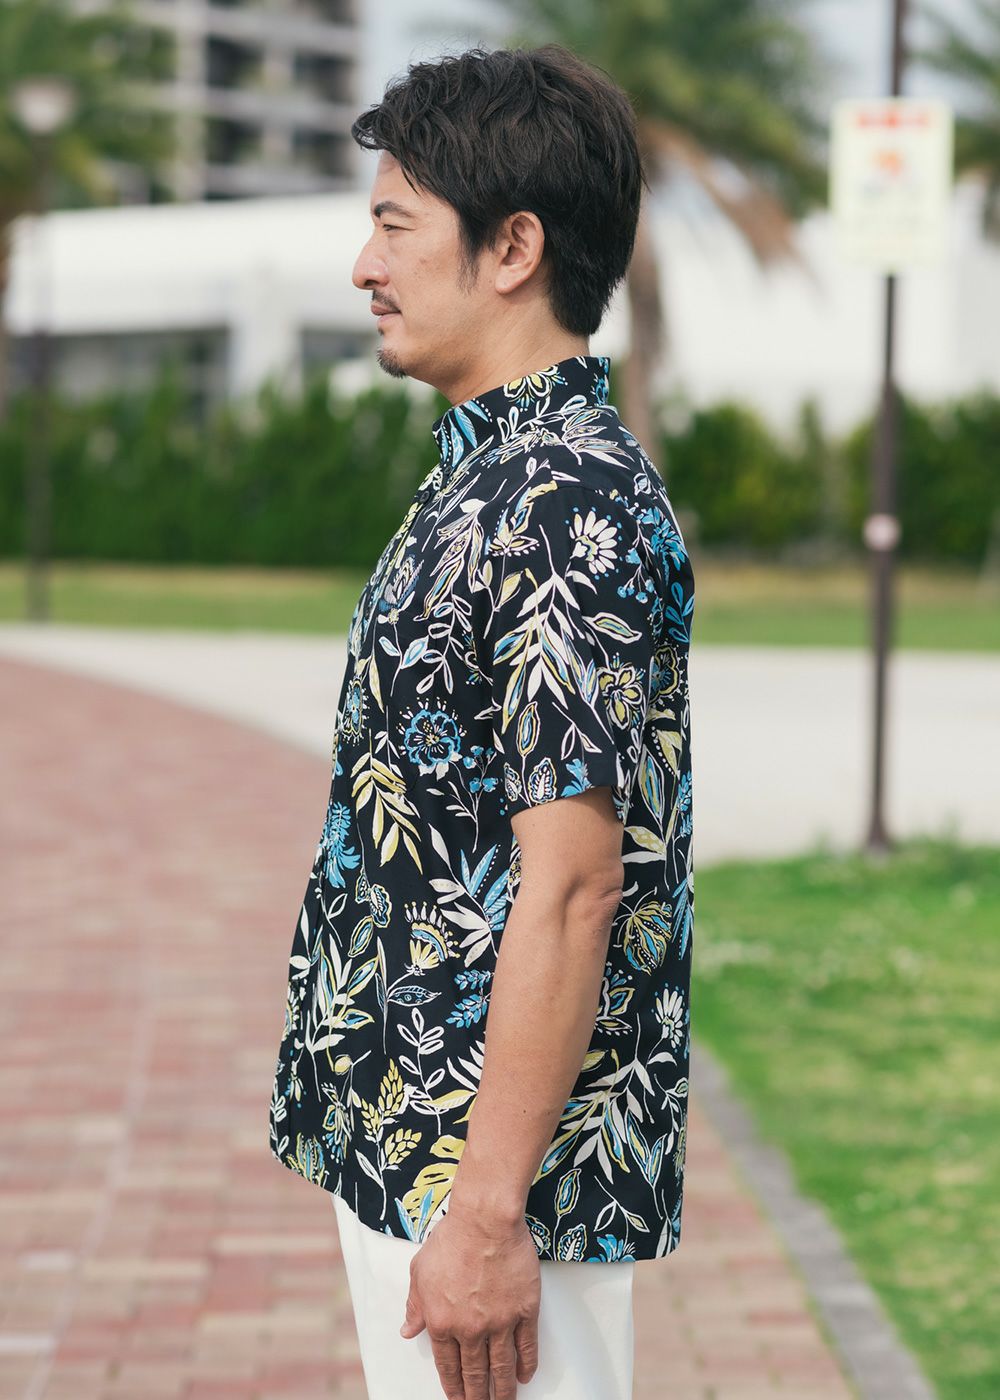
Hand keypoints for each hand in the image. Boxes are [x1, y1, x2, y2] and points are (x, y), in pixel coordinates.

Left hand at [399, 1198, 540, 1398]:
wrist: (485, 1220)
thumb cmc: (452, 1238)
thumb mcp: (419, 1271)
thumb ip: (415, 1305)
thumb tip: (409, 1329)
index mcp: (442, 1322)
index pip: (448, 1365)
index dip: (453, 1386)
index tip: (457, 1398)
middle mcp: (471, 1329)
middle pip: (475, 1373)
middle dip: (477, 1395)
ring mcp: (500, 1322)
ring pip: (501, 1367)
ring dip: (503, 1390)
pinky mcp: (525, 1310)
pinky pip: (526, 1346)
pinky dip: (526, 1365)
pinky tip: (525, 1375)